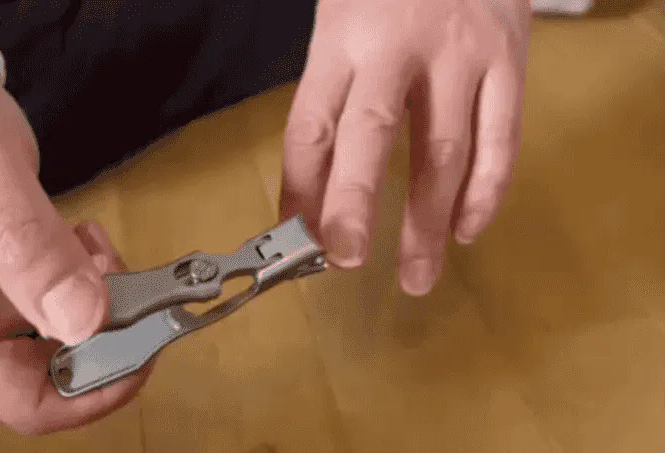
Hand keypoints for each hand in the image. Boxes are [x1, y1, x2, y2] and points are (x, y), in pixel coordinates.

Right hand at [0, 21, 148, 433]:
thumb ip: (25, 242)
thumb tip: (83, 320)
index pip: (24, 401)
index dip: (97, 392)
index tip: (150, 345)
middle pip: (52, 376)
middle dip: (108, 340)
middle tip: (131, 277)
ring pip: (63, 341)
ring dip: (102, 307)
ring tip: (100, 246)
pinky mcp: (2, 280)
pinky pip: (59, 304)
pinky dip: (88, 281)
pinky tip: (85, 239)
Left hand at [280, 0, 530, 294]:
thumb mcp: (343, 23)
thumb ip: (331, 97)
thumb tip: (315, 188)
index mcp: (341, 39)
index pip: (310, 125)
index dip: (299, 188)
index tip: (295, 240)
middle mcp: (396, 48)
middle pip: (369, 136)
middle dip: (354, 206)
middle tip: (347, 262)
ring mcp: (458, 55)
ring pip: (442, 150)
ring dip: (428, 222)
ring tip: (417, 276)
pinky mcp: (508, 60)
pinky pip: (501, 138)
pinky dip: (486, 192)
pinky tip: (468, 229)